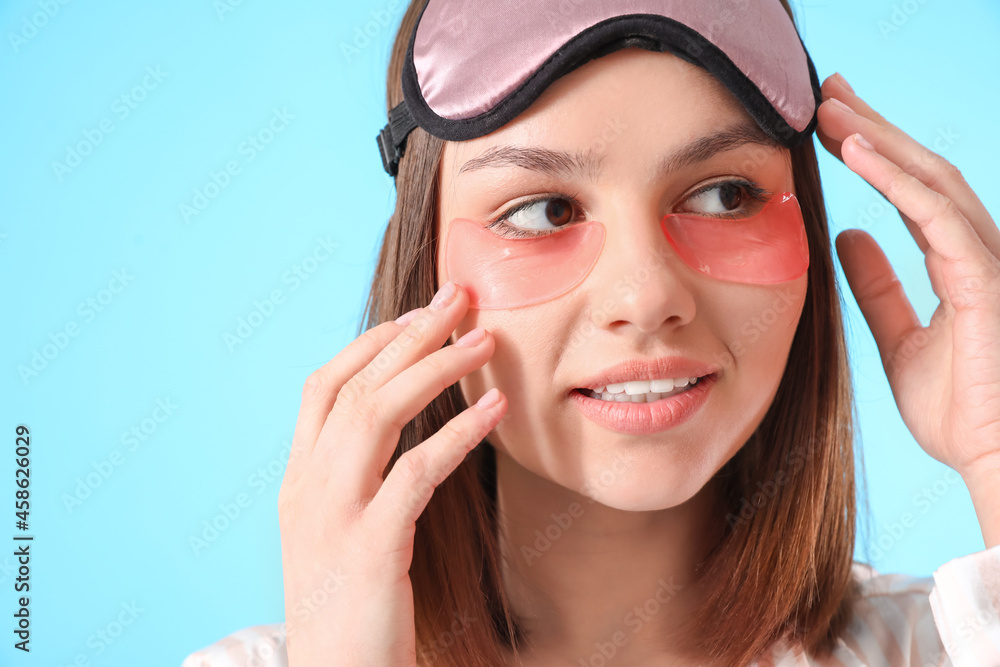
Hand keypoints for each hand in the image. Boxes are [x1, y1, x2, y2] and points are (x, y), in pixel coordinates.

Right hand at [277, 282, 504, 665]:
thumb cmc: (348, 607)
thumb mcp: (337, 533)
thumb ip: (356, 480)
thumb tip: (400, 434)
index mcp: (298, 480)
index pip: (322, 387)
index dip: (370, 343)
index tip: (414, 315)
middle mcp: (307, 487)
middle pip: (357, 386)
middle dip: (410, 334)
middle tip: (458, 297)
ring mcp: (333, 515)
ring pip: (379, 414)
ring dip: (436, 368)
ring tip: (485, 338)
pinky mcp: (369, 548)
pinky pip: (416, 472)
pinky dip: (458, 433)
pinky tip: (493, 408)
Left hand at [815, 72, 999, 481]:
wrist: (993, 458)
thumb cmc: (959, 409)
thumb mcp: (899, 338)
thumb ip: (878, 286)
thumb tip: (847, 236)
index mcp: (955, 261)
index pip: (912, 190)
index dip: (873, 152)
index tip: (829, 123)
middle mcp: (976, 250)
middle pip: (922, 170)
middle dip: (873, 126)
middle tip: (824, 92)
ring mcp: (986, 260)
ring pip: (931, 178)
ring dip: (878, 138)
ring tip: (828, 107)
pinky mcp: (984, 279)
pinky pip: (936, 214)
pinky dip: (894, 178)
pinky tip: (854, 149)